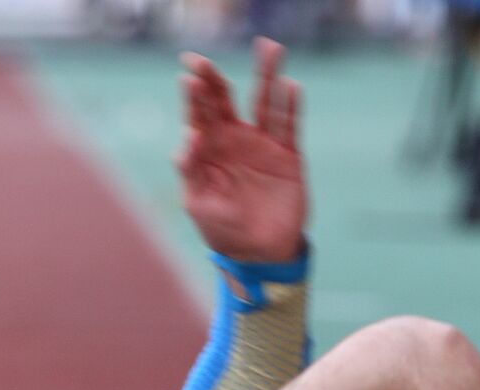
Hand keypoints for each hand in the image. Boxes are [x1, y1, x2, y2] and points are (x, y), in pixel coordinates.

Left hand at [177, 37, 306, 263]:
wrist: (260, 252)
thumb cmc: (222, 228)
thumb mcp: (198, 203)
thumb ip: (190, 170)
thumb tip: (189, 135)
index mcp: (207, 150)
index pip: (198, 115)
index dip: (193, 95)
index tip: (188, 75)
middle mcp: (233, 140)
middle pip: (224, 100)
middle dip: (214, 79)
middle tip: (204, 60)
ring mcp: (261, 144)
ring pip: (263, 102)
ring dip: (266, 75)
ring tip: (268, 48)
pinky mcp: (287, 154)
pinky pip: (289, 125)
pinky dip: (291, 105)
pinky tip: (290, 86)